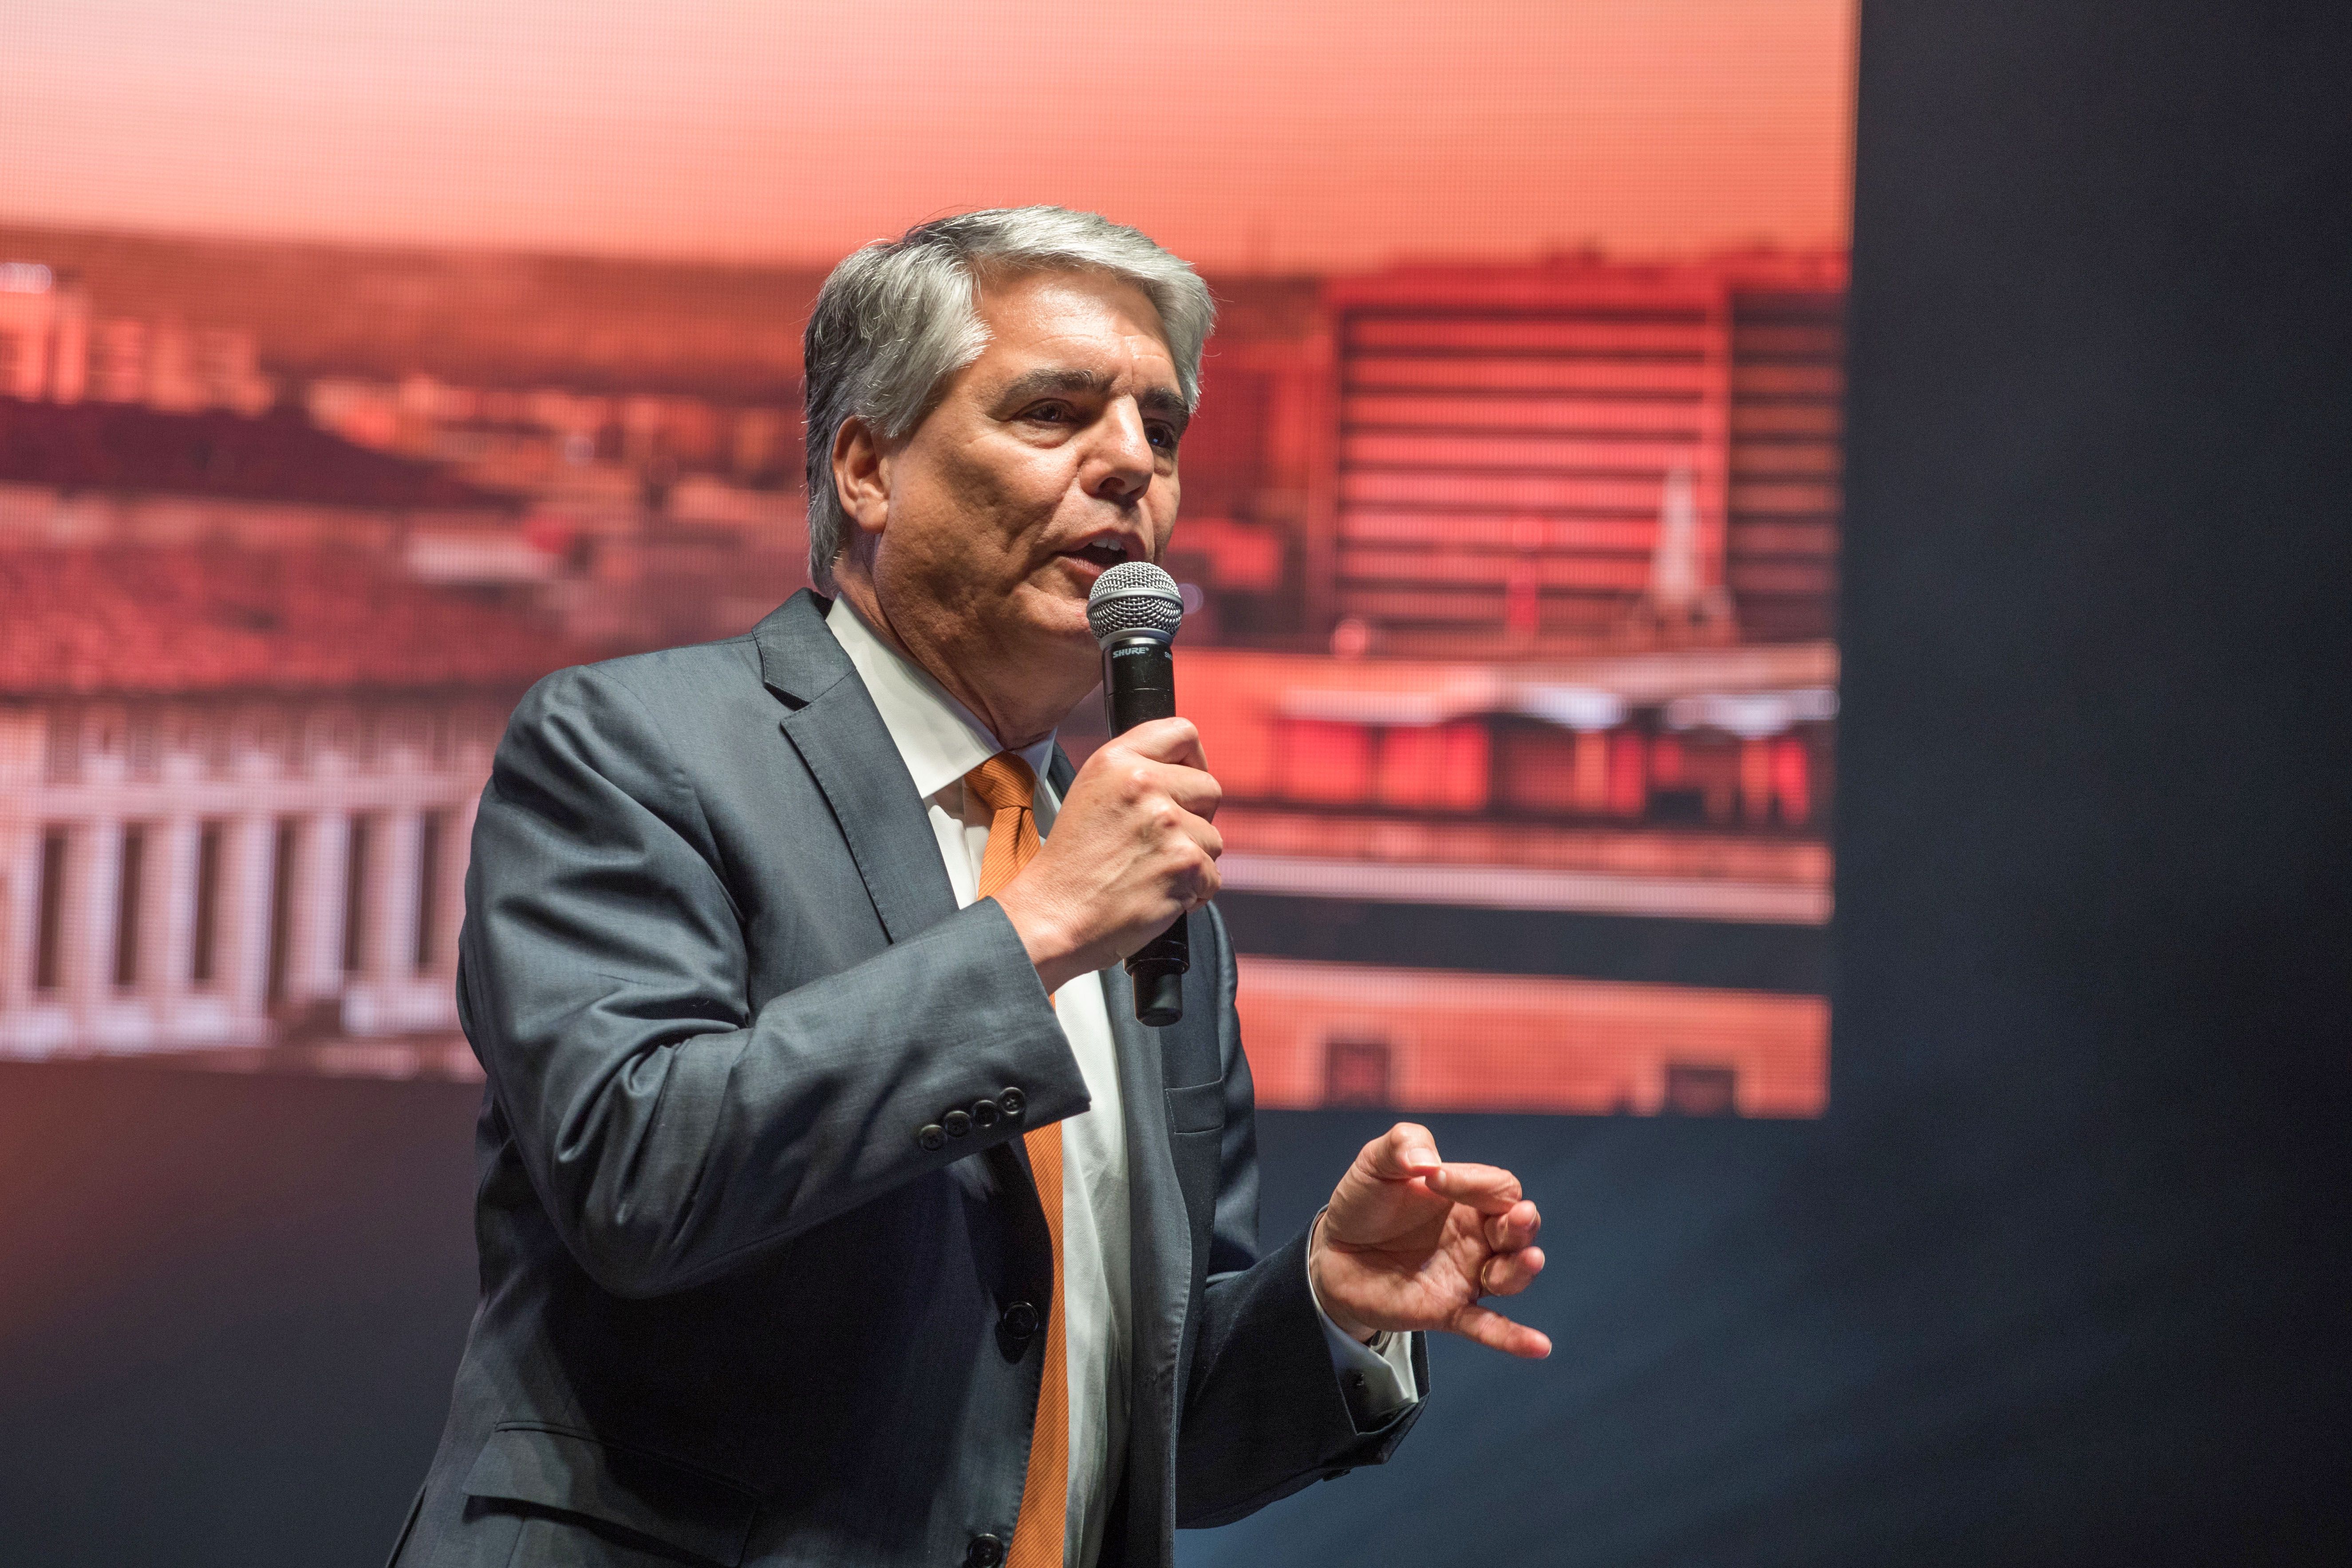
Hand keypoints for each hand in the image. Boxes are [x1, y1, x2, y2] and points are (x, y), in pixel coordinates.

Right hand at [992, 717, 1222, 993]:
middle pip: (1209, 788)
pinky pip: (1213, 875)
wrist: (1053, 917)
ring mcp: (1167, 823)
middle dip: (1195, 818)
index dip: (1193, 761)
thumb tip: (1186, 774)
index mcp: (1116, 760)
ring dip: (1192, 860)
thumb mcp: (1090, 795)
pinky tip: (1156, 894)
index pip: (1182, 733)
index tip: (1186, 785)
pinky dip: (1192, 892)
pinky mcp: (1184, 862)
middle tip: (1159, 842)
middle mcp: (1144, 783)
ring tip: (1149, 872)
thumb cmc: (1070, 866)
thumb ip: (1135, 774)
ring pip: (1214, 838)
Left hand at [1308, 1123, 1550, 1358]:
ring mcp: (1465, 1275)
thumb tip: (1426, 1163)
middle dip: (1522, 1224)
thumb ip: (1402, 1144)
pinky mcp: (1446, 1310)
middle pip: (1518, 1230)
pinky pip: (1486, 1326)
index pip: (1497, 1187)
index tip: (1431, 1178)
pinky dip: (1513, 1338)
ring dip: (1522, 1270)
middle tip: (1517, 1218)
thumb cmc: (1365, 1203)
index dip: (1475, 1181)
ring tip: (1528, 1260)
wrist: (1333, 1253)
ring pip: (1510, 1276)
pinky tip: (1539, 1346)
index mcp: (1467, 1197)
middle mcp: (1476, 1236)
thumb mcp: (1376, 1163)